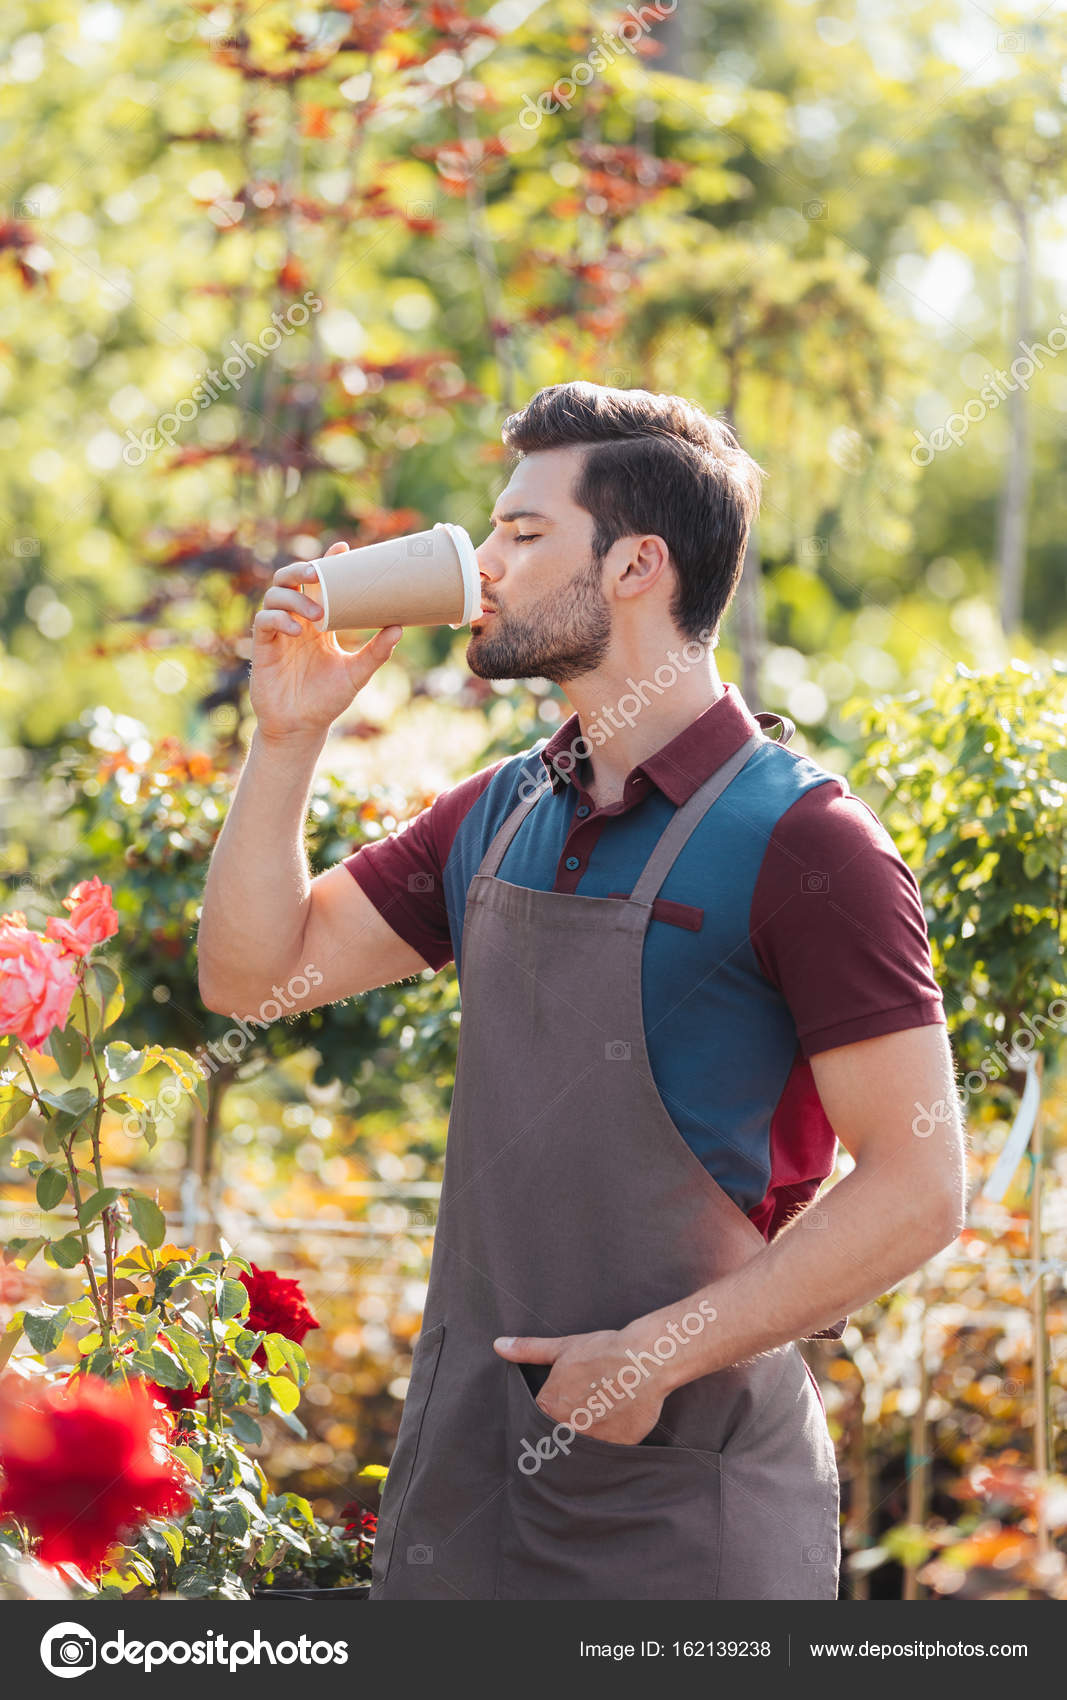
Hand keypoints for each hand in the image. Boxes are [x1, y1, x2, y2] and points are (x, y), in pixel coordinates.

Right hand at [250, 541, 402, 742]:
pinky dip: (280, 619)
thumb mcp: (357, 673)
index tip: (343, 548)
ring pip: (275, 595)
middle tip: (319, 573)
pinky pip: (265, 622)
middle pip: (291, 580)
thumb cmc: (327, 700)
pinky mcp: (263, 647)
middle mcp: (298, 622)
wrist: (302, 727)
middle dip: (302, 570)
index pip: (320, 584)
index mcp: (320, 623)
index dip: (328, 562)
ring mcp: (278, 633)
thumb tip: (400, 627)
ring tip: (316, 615)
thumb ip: (376, 652)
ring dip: (295, 598)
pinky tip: (298, 630)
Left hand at [493, 1329, 668, 1445]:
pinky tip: (615, 1425)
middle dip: (568, 1428)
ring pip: (581, 1448)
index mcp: (549, 1406)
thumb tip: (499, 1344)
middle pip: (559, 1437)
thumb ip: (528, 1350)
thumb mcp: (563, 1347)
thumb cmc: (605, 1351)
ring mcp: (591, 1441)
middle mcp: (567, 1428)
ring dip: (586, 1438)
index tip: (565, 1406)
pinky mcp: (616, 1449)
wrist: (645, 1360)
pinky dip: (608, 1444)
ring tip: (600, 1417)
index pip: (540, 1421)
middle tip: (586, 1409)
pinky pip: (605, 1455)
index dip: (552, 1413)